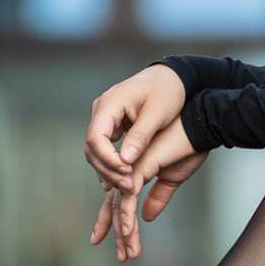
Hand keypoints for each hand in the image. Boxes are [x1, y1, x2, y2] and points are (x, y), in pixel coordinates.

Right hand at [85, 65, 185, 193]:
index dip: (108, 160)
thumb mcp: (157, 114)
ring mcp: (105, 118)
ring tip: (128, 187)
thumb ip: (140, 137)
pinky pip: (106, 148)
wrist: (171, 78)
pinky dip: (113, 164)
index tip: (127, 173)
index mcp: (110, 104)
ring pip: (97, 151)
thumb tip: (124, 162)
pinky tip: (123, 180)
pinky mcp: (112, 125)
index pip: (96, 138)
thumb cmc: (167, 91)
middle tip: (129, 187)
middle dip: (108, 169)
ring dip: (110, 170)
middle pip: (93, 148)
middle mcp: (102, 110)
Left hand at [90, 116, 208, 261]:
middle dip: (112, 230)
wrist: (199, 128)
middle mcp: (128, 171)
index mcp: (135, 172)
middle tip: (114, 253)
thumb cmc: (188, 147)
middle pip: (114, 205)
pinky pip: (130, 197)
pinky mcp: (140, 167)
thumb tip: (146, 217)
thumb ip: (158, 197)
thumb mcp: (173, 179)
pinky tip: (129, 233)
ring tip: (128, 255)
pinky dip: (129, 217)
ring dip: (125, 233)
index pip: (118, 200)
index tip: (109, 240)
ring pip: (121, 206)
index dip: (113, 221)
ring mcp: (131, 169)